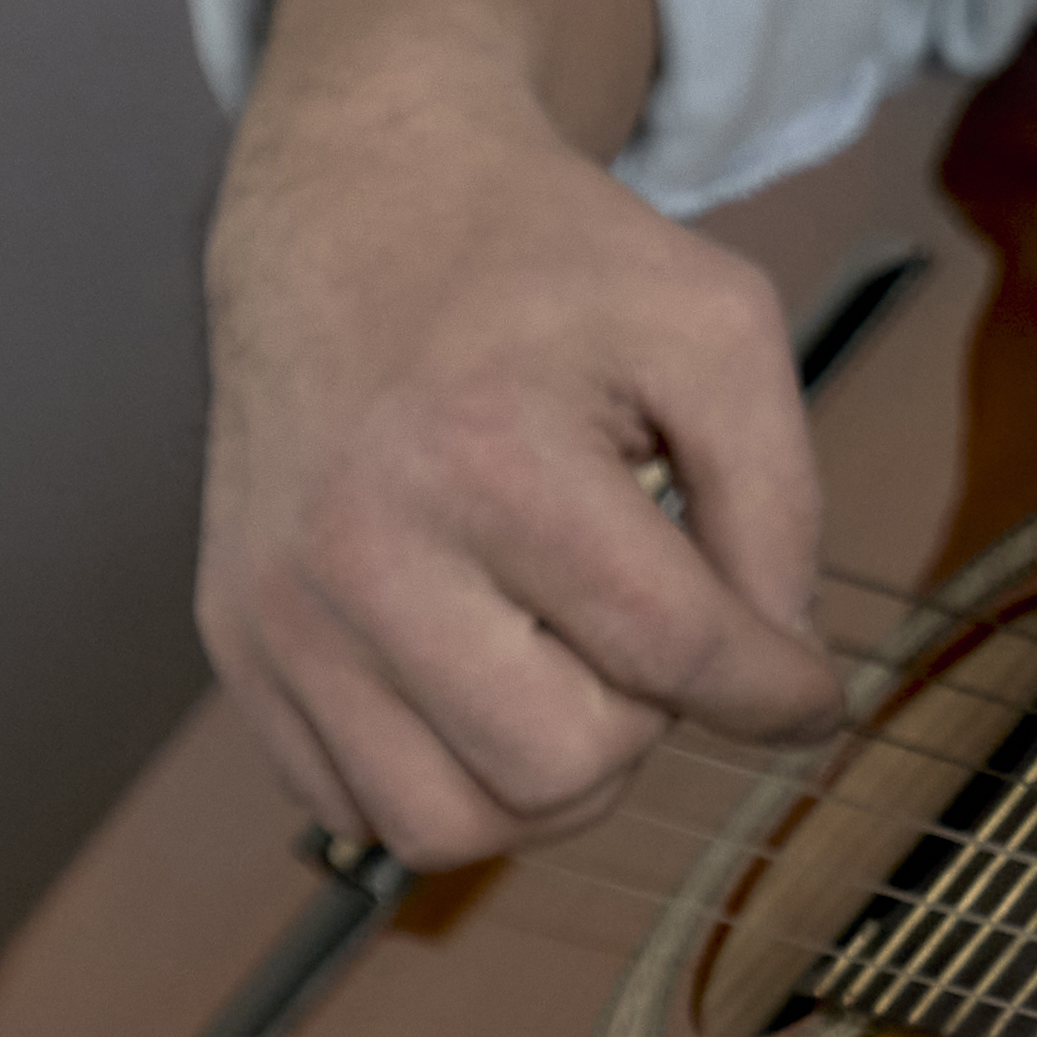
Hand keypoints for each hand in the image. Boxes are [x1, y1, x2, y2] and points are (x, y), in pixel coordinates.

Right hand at [196, 0, 849, 865]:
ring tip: (566, 670)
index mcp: (489, 453)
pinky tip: (477, 676)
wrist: (350, 208)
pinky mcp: (235, 644)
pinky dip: (440, 775)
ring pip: (448, 827)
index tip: (802, 691)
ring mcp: (281, 610)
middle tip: (641, 630)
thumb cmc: (544, 266)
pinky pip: (355, 809)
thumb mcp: (713, 327)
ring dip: (541, 777)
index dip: (775, 692)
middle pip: (561, 770)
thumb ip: (781, 502)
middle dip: (640, 721)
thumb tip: (776, 680)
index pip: (674, 655)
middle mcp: (360, 548)